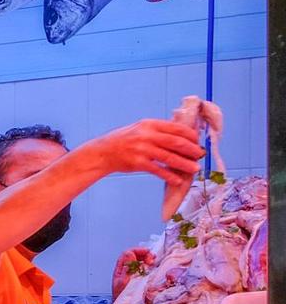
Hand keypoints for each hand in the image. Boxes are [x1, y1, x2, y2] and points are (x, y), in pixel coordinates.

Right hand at [85, 119, 204, 186]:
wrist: (102, 153)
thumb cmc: (122, 141)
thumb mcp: (140, 129)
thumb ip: (157, 131)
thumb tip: (179, 136)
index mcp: (150, 124)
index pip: (176, 128)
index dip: (190, 135)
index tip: (197, 141)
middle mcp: (147, 135)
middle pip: (176, 142)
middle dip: (191, 149)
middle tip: (200, 155)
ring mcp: (142, 149)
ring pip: (169, 157)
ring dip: (184, 164)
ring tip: (194, 168)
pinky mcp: (138, 163)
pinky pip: (158, 170)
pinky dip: (169, 175)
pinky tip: (177, 179)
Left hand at [110, 247, 154, 298]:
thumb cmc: (122, 298)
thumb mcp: (123, 283)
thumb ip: (126, 269)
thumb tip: (129, 254)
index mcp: (120, 269)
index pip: (127, 253)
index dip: (138, 251)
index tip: (147, 253)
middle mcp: (126, 269)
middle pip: (135, 255)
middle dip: (144, 254)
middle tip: (152, 259)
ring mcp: (133, 273)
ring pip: (140, 260)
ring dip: (148, 258)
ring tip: (153, 262)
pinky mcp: (139, 277)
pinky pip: (144, 267)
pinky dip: (150, 265)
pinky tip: (154, 267)